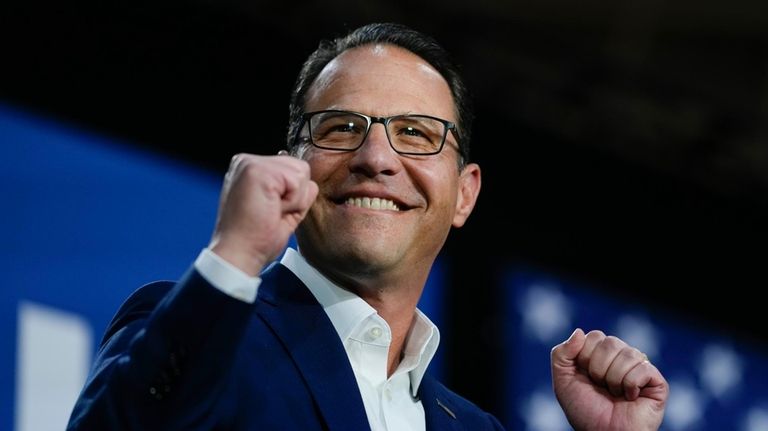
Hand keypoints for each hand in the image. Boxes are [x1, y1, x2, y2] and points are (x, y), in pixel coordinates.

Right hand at [209, 153, 317, 275]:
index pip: (292, 170)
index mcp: (251, 169)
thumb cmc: (255, 239)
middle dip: (296, 197)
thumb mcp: (282, 210)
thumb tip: (311, 183)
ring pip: (301, 173)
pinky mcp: (258, 170)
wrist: (239, 254)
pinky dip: (292, 202)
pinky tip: (271, 210)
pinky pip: (297, 182)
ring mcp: (251, 163)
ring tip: (270, 212)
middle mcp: (247, 161)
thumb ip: (295, 193)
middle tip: (271, 213)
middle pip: (300, 168)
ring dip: (294, 200)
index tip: (270, 213)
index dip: (293, 197)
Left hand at [551, 329, 667, 430]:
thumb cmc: (585, 411)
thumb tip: (579, 331)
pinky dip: (631, 385)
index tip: (585, 377)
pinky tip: (630, 397)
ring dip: (614, 379)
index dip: (585, 357)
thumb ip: (562, 354)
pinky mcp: (656, 382)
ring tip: (615, 394)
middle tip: (600, 387)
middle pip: (610, 342)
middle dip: (598, 368)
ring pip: (628, 353)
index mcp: (600, 355)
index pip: (594, 337)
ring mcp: (640, 368)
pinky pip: (643, 368)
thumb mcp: (563, 381)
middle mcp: (621, 358)